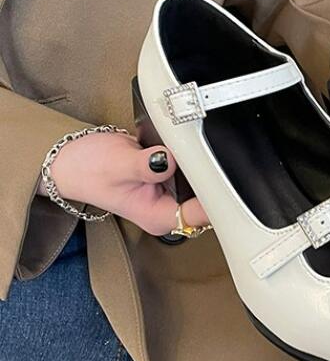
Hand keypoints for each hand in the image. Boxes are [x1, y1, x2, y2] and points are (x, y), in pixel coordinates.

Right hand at [39, 131, 208, 235]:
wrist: (72, 159)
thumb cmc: (88, 169)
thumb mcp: (118, 165)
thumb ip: (147, 165)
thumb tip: (168, 160)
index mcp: (160, 216)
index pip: (203, 214)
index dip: (218, 197)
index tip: (228, 177)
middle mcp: (169, 208)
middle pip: (210, 198)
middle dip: (215, 177)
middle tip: (218, 154)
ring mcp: (171, 192)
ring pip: (204, 180)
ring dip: (205, 164)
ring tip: (205, 146)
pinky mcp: (171, 175)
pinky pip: (193, 167)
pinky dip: (194, 155)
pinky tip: (193, 144)